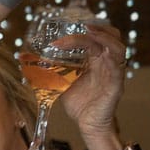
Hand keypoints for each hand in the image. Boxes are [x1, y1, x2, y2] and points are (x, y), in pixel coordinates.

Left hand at [57, 22, 127, 140]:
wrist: (88, 124)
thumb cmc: (79, 103)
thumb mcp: (62, 82)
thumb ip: (54, 71)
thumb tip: (31, 62)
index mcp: (96, 60)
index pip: (96, 38)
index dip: (86, 29)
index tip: (69, 26)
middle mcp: (107, 63)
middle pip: (111, 37)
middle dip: (98, 28)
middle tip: (82, 25)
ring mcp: (114, 73)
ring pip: (118, 48)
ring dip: (104, 38)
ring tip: (89, 32)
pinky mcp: (116, 85)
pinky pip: (118, 68)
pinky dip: (110, 59)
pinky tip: (100, 54)